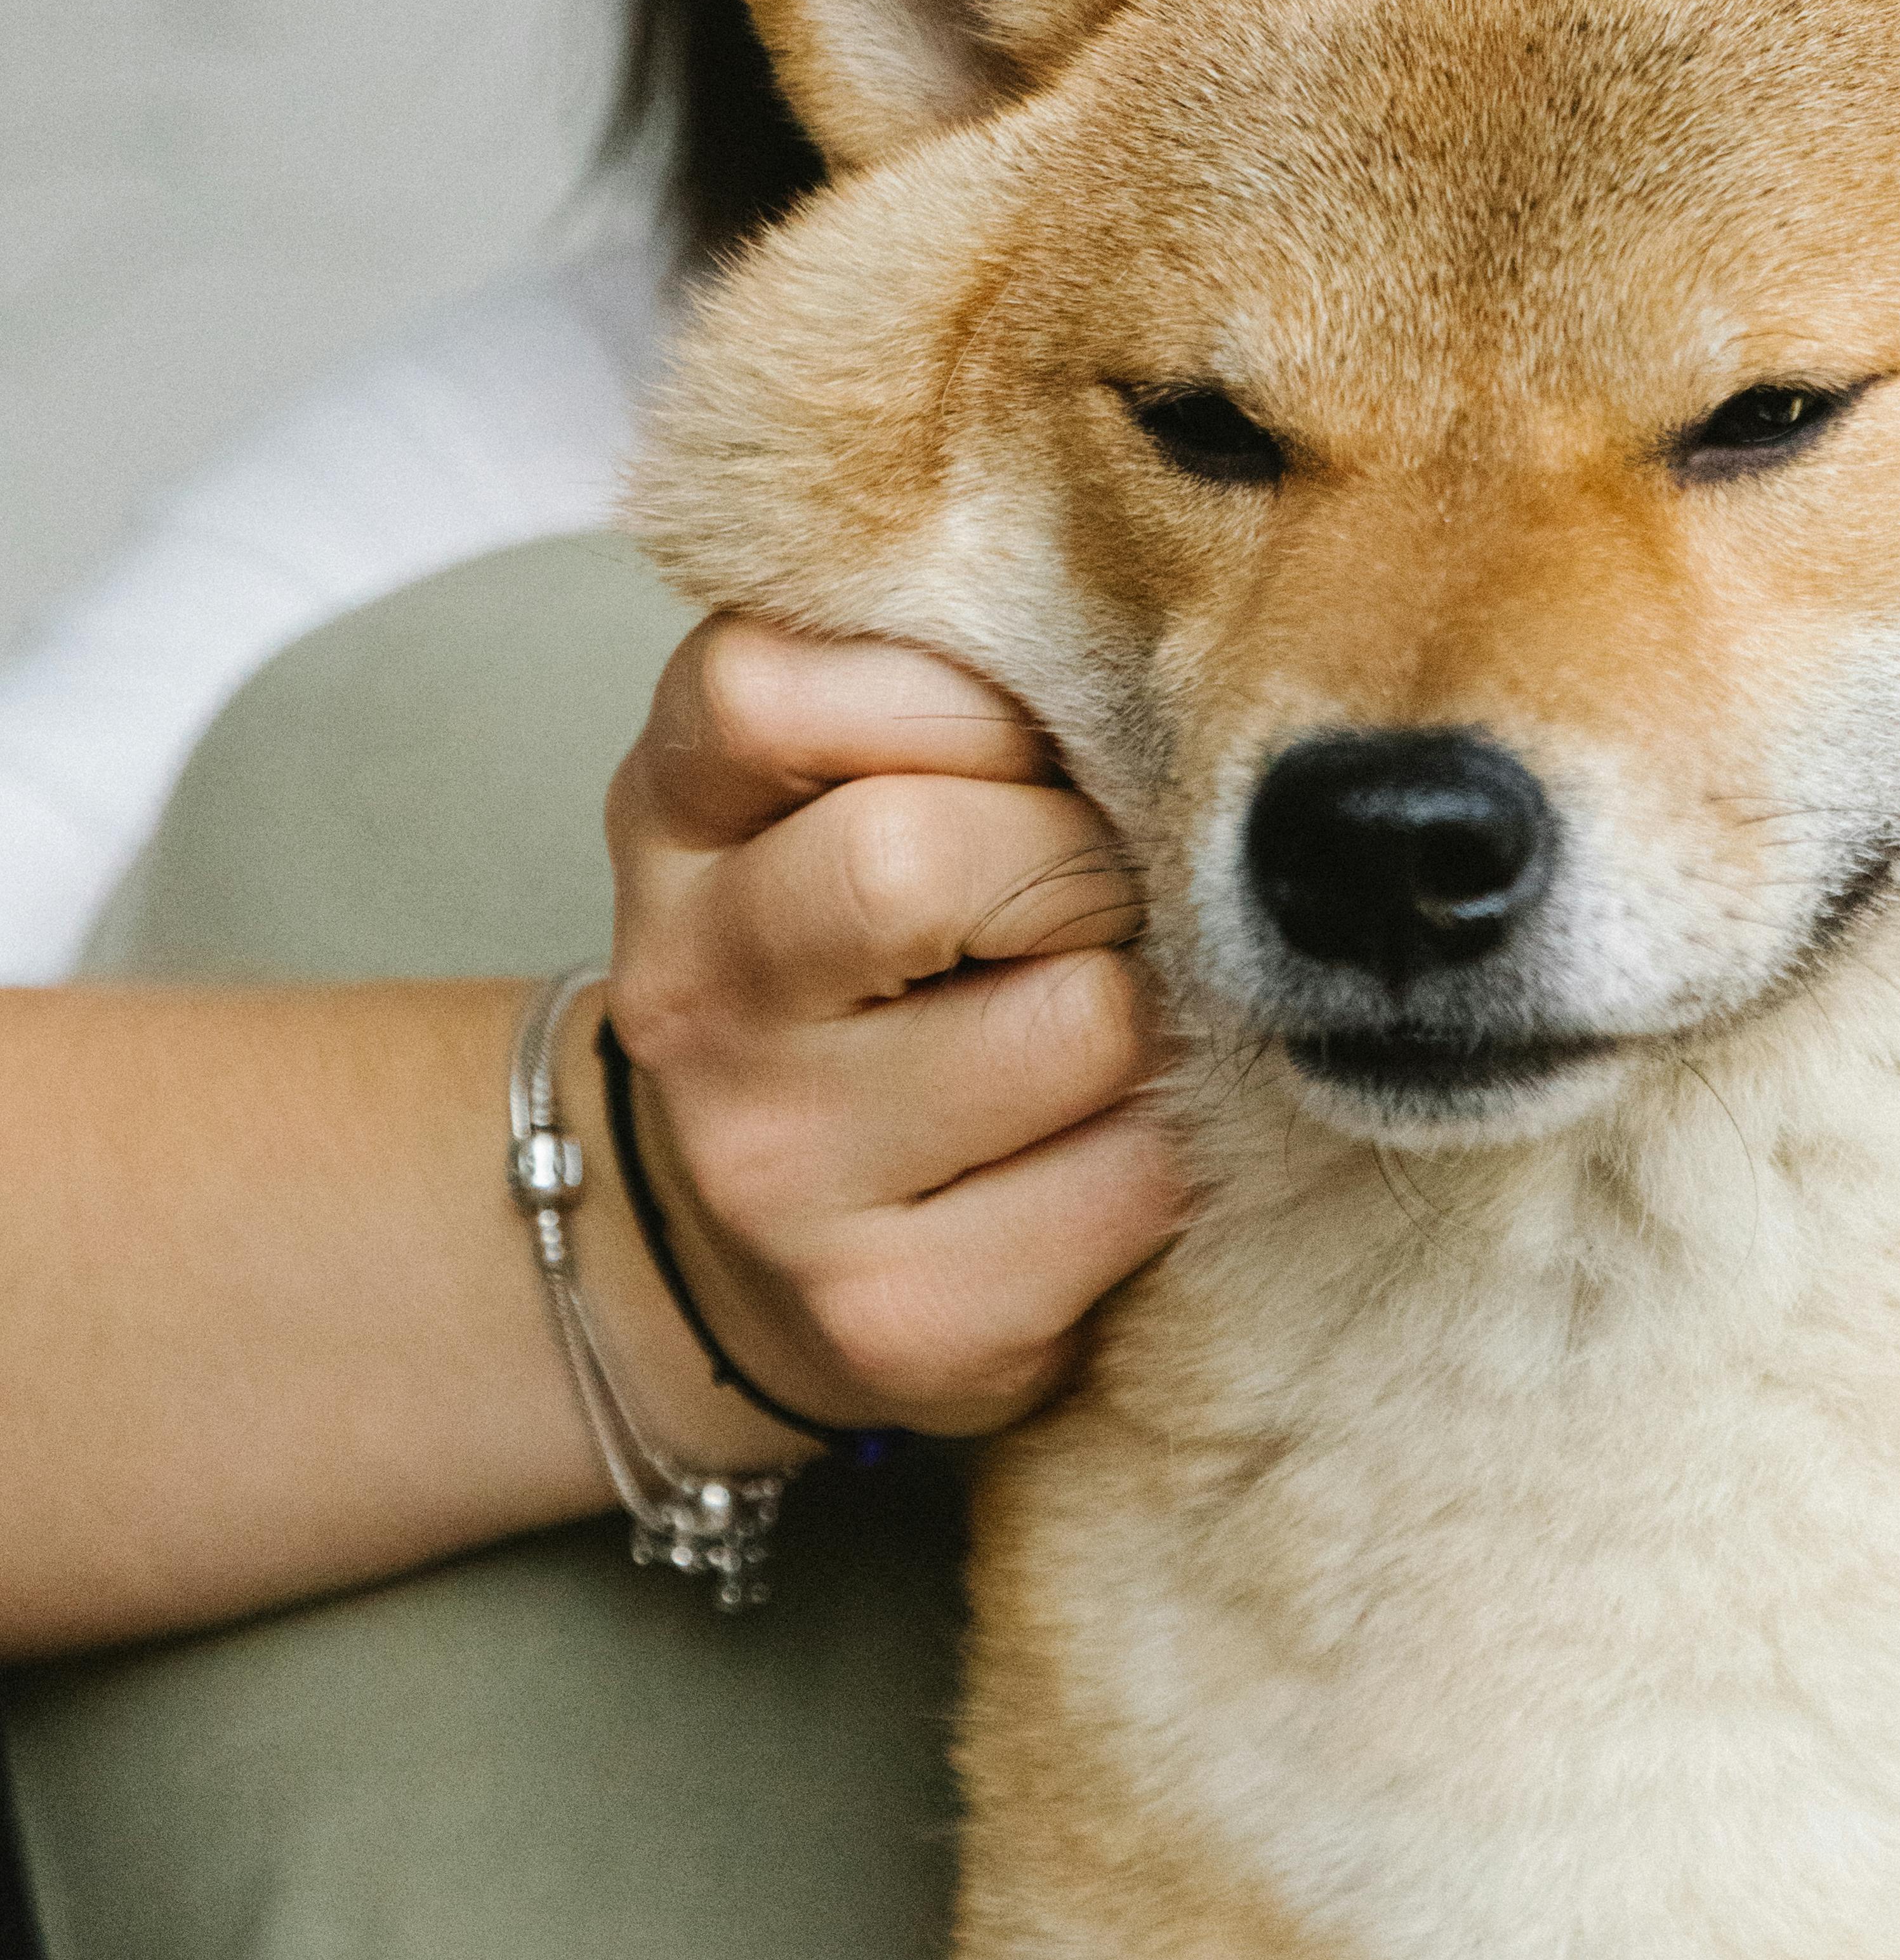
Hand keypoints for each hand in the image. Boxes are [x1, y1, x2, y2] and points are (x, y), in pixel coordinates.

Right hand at [601, 617, 1185, 1441]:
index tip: (1015, 738)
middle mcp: (693, 996)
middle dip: (1074, 855)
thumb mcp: (835, 763)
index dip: (958, 695)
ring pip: (1082, 1018)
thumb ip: (944, 669)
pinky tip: (1104, 1133)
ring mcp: (777, 1176)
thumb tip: (1153, 639)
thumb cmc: (856, 935)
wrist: (753, 1226)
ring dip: (1149, 1001)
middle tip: (1091, 884)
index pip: (777, 688)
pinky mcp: (896, 1320)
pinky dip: (1169, 1144)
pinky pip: (1137, 1180)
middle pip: (917, 860)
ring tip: (1099, 1003)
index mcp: (670, 811)